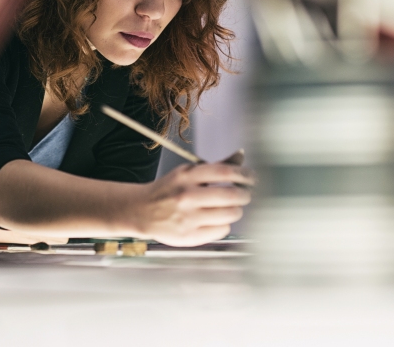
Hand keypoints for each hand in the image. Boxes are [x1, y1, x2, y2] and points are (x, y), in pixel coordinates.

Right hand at [130, 162, 253, 246]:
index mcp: (187, 176)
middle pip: (231, 195)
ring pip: (230, 214)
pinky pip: (222, 230)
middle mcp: (187, 196)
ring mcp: (188, 218)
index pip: (225, 172)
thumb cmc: (169, 190)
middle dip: (245, 195)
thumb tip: (241, 156)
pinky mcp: (189, 236)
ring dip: (236, 210)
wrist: (141, 211)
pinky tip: (217, 220)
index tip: (251, 178)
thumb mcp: (187, 172)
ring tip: (231, 208)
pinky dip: (225, 224)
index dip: (244, 174)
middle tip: (245, 194)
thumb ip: (215, 166)